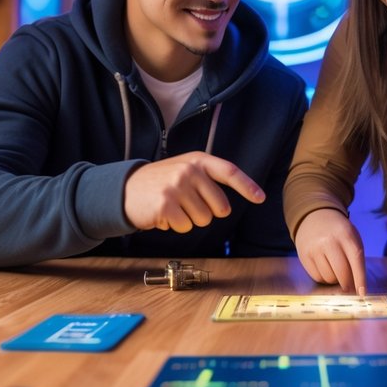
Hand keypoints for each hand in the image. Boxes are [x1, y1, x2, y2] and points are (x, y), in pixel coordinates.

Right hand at [123, 151, 263, 232]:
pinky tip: (163, 214)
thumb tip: (233, 201)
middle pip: (220, 207)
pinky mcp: (166, 205)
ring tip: (173, 207)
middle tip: (187, 204)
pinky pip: (185, 227)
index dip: (247, 186)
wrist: (126, 189)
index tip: (260, 198)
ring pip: (203, 220)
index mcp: (198, 160)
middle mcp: (189, 170)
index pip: (229, 172)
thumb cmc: (162, 182)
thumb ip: (208, 178)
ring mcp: (177, 187)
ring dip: (189, 219)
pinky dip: (175, 226)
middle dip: (207, 212)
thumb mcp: (185, 168)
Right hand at [293, 208, 366, 295]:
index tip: (362, 293)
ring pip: (329, 278)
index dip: (360, 279)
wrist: (315, 217)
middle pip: (342, 273)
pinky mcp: (304, 255)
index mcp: (346, 235)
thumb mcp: (352, 237)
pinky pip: (317, 277)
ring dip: (334, 279)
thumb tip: (356, 286)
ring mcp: (315, 248)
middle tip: (348, 286)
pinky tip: (325, 268)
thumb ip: (356, 258)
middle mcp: (329, 241)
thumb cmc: (339, 231)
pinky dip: (324, 278)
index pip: (356, 260)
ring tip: (334, 269)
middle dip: (347, 284)